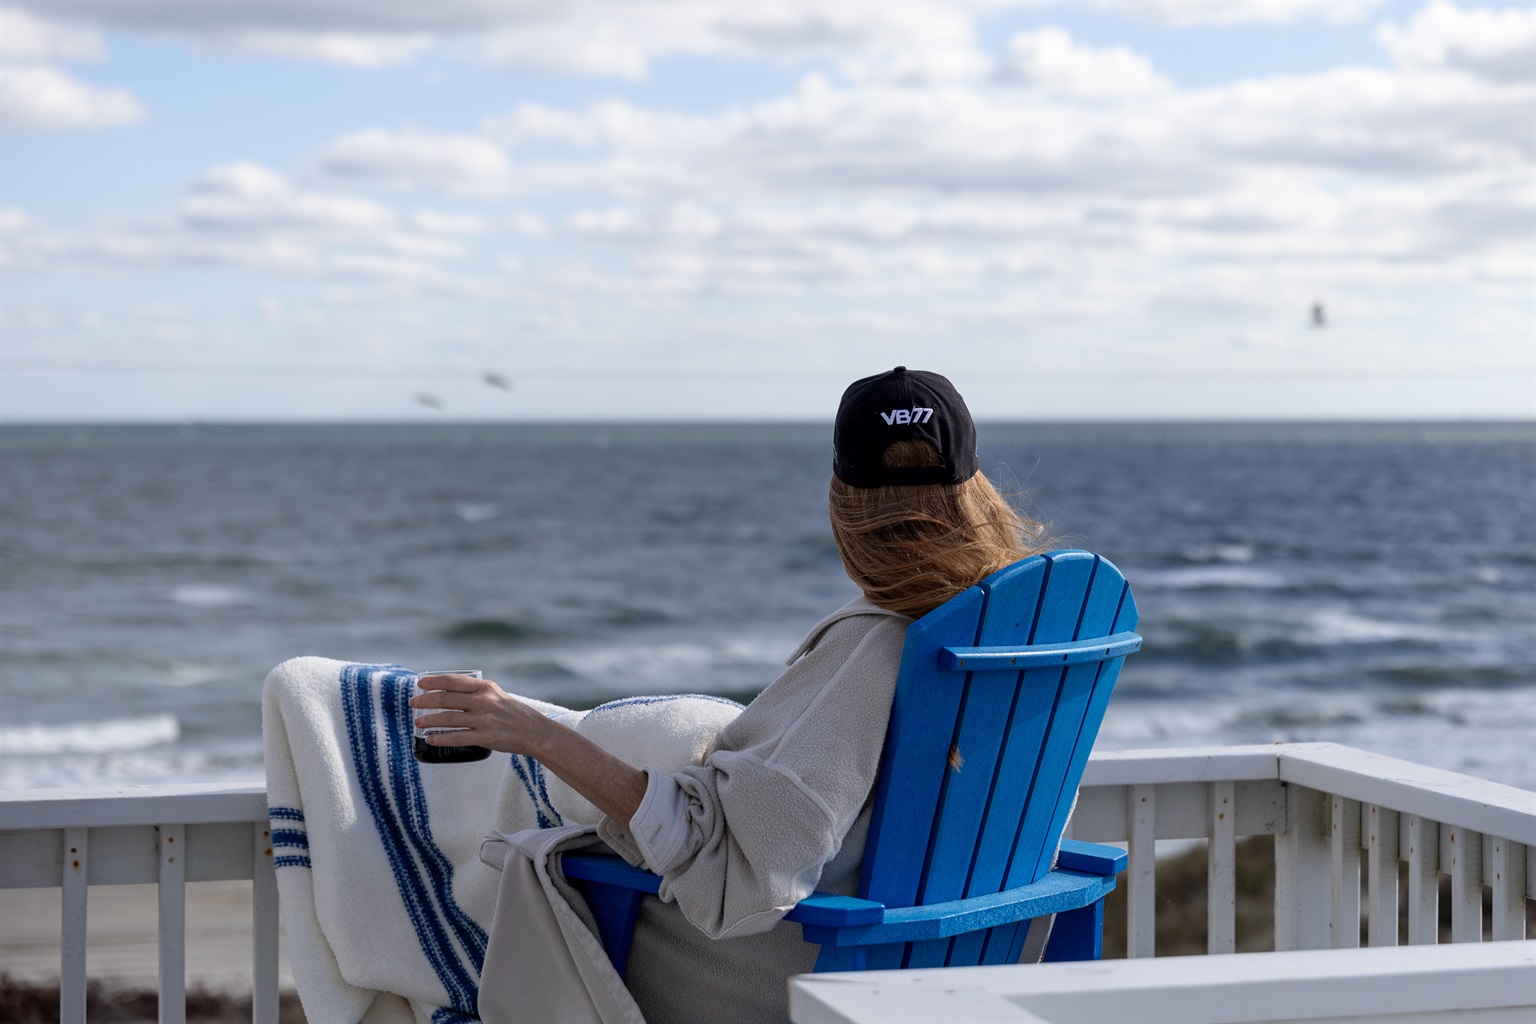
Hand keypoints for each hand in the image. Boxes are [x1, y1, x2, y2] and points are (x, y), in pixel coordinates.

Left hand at [409, 673, 647, 825]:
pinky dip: (441, 738)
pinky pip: (458, 738)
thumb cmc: (512, 713)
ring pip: (449, 719)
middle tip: (412, 704)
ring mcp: (484, 719)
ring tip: (417, 722)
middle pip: (447, 699)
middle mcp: (484, 701)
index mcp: (485, 687)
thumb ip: (475, 692)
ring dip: (429, 720)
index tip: (420, 683)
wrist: (535, 732)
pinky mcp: (486, 737)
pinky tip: (429, 739)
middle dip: (426, 701)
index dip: (434, 681)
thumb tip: (447, 691)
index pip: (454, 681)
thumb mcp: (495, 695)